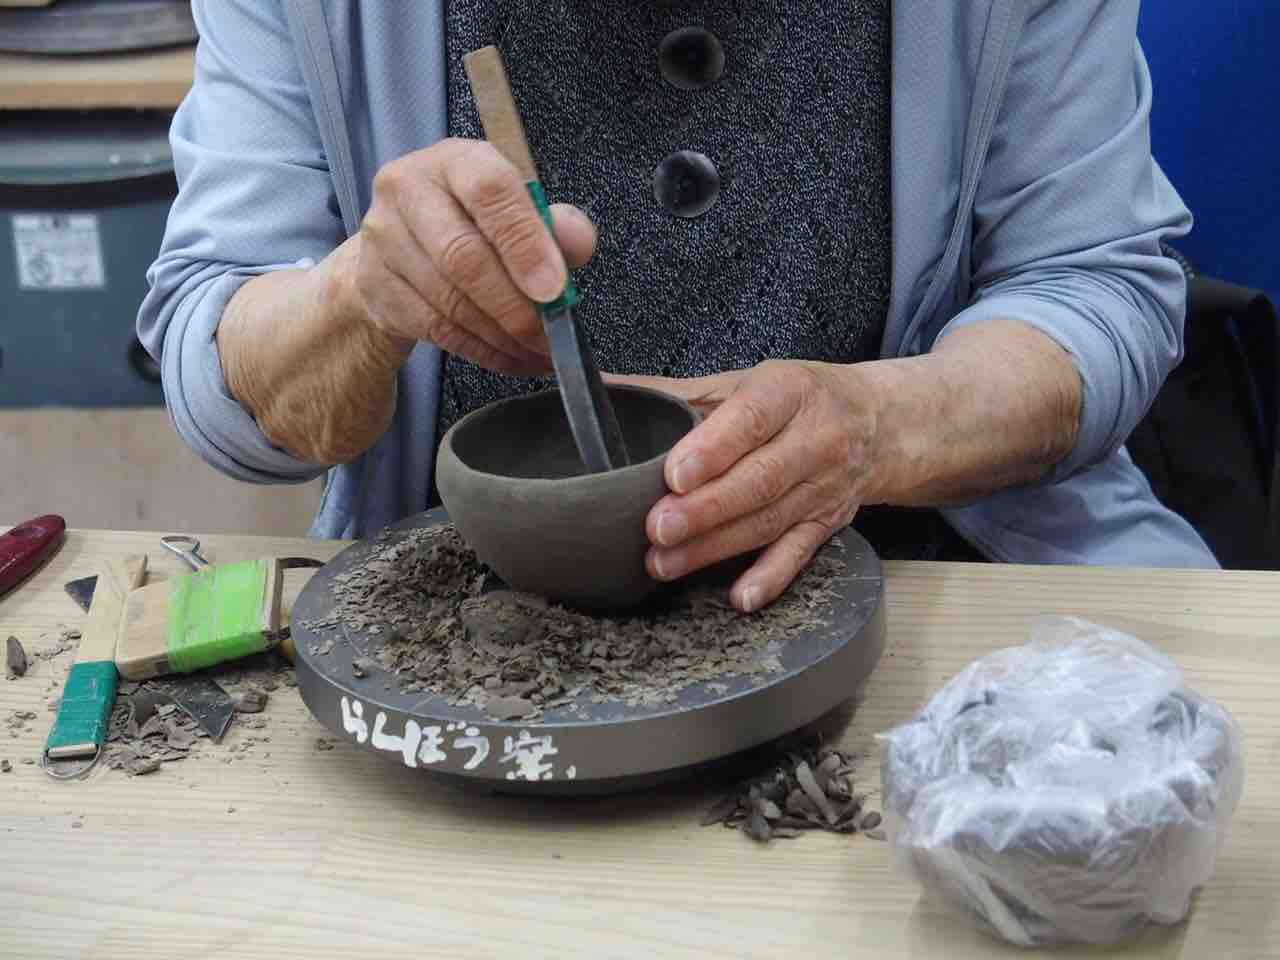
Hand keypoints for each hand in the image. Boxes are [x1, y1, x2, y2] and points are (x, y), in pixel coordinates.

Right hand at [350, 138, 596, 374]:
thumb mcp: (520, 208)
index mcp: (454, 161)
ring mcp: (384, 238)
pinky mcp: (375, 285)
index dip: (525, 243)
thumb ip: (555, 224)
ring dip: (502, 337)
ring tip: (537, 352)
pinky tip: (510, 357)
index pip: (490, 190)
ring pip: (451, 302)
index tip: (555, 290)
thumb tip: (577, 242)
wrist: (402, 244)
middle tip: (549, 337)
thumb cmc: (473, 221)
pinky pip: (437, 330)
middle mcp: (408, 190)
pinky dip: (482, 351)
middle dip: (516, 308)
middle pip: (464, 257)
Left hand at [609, 360, 880, 612]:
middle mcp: (813, 439)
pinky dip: (770, 578)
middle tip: (656, 528)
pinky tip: (739, 596)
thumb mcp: (745, 381)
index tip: (674, 473)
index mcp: (788, 392)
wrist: (879, 422)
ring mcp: (823, 486)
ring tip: (666, 563)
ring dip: (715, 547)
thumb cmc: (796, 398)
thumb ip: (677, 392)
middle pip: (757, 480)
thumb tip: (603, 391)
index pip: (751, 419)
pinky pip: (798, 554)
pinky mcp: (827, 523)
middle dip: (705, 509)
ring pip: (767, 521)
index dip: (713, 449)